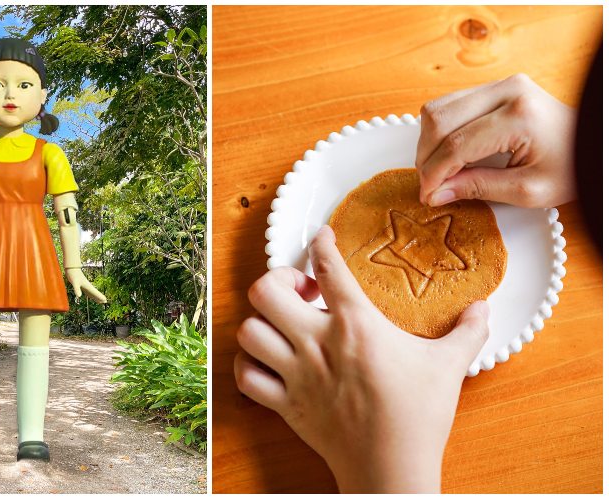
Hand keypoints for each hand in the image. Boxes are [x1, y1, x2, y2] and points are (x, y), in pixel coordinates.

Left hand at [66, 268, 106, 302]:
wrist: (71, 268)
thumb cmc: (73, 274)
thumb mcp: (74, 282)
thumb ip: (77, 289)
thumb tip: (79, 296)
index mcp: (88, 286)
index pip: (95, 292)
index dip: (100, 296)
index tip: (105, 300)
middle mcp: (88, 286)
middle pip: (95, 293)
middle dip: (100, 297)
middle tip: (105, 301)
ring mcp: (85, 285)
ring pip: (92, 292)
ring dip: (96, 297)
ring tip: (99, 301)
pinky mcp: (81, 285)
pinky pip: (88, 291)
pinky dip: (90, 295)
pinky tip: (90, 296)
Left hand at [234, 226, 488, 492]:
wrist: (393, 468)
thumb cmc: (419, 416)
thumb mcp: (450, 366)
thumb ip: (467, 331)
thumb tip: (483, 307)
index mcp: (356, 325)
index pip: (328, 267)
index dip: (321, 243)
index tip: (322, 239)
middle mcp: (318, 343)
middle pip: (265, 291)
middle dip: (276, 281)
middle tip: (299, 292)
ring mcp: (296, 374)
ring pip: (249, 331)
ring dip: (260, 323)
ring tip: (283, 325)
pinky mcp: (285, 404)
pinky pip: (246, 376)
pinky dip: (248, 365)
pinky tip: (269, 361)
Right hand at [416, 73, 577, 207]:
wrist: (596, 147)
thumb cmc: (572, 168)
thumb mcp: (528, 190)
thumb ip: (478, 188)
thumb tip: (436, 193)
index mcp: (519, 116)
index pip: (456, 145)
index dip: (434, 174)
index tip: (428, 195)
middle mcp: (508, 90)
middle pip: (440, 120)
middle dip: (427, 157)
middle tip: (430, 185)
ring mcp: (502, 84)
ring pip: (439, 109)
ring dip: (430, 142)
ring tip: (438, 170)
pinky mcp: (497, 87)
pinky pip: (451, 104)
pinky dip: (441, 131)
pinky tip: (448, 153)